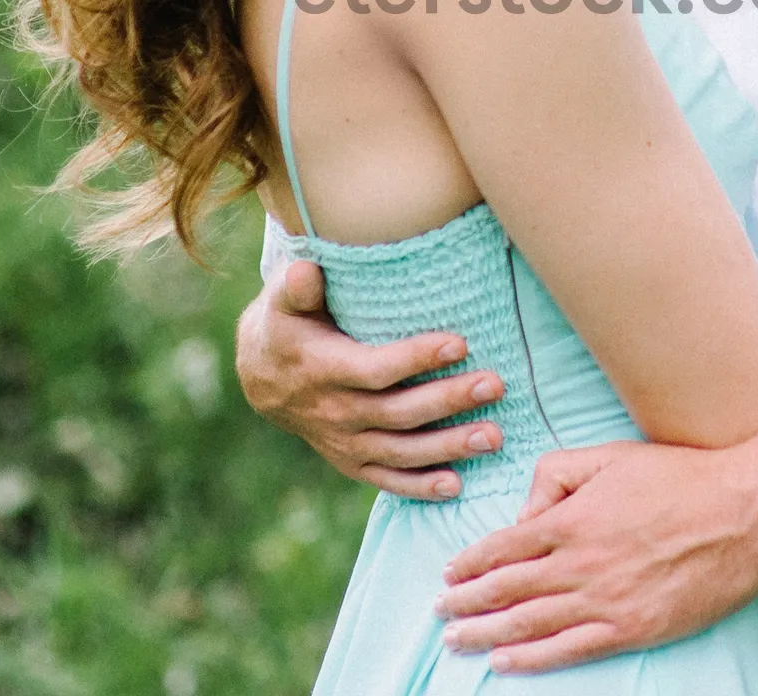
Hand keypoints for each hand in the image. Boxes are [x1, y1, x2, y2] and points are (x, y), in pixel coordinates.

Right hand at [234, 259, 505, 497]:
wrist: (262, 374)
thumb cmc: (287, 323)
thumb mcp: (283, 300)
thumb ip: (297, 286)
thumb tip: (305, 270)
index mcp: (323, 370)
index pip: (377, 369)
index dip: (417, 359)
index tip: (460, 343)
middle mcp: (335, 413)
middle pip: (399, 413)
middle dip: (449, 400)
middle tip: (495, 385)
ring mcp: (344, 443)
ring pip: (401, 451)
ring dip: (448, 447)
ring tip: (493, 437)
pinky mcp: (352, 462)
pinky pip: (387, 479)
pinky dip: (420, 486)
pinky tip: (457, 485)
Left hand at [433, 435, 757, 673]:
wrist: (742, 510)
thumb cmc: (679, 477)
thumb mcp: (610, 455)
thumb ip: (558, 475)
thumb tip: (525, 513)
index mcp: (572, 518)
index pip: (504, 546)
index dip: (471, 563)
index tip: (448, 574)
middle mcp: (580, 563)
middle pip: (507, 589)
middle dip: (467, 602)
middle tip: (440, 612)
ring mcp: (605, 601)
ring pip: (529, 623)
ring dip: (486, 633)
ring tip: (456, 639)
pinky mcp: (632, 628)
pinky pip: (569, 650)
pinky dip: (531, 659)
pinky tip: (504, 663)